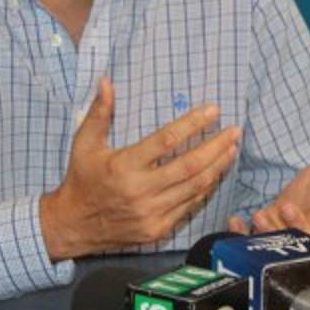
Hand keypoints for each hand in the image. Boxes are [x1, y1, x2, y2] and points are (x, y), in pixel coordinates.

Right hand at [40, 77, 241, 260]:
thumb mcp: (84, 143)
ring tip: (232, 149)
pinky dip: (206, 188)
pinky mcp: (158, 229)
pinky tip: (215, 173)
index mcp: (124, 166)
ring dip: (217, 167)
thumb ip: (99, 112)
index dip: (192, 124)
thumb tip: (107, 81)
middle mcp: (140, 191)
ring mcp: (151, 213)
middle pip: (189, 166)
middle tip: (235, 131)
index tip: (213, 111)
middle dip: (216, 146)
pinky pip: (189, 206)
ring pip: (195, 187)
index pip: (166, 141)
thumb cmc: (81, 179)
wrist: (74, 225)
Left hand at [227, 121, 309, 241]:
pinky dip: (244, 235)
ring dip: (271, 229)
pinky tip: (236, 221)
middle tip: (286, 206)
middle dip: (297, 222)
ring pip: (282, 242)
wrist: (289, 208)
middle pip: (309, 235)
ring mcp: (286, 241)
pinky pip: (254, 246)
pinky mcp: (264, 246)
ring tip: (259, 215)